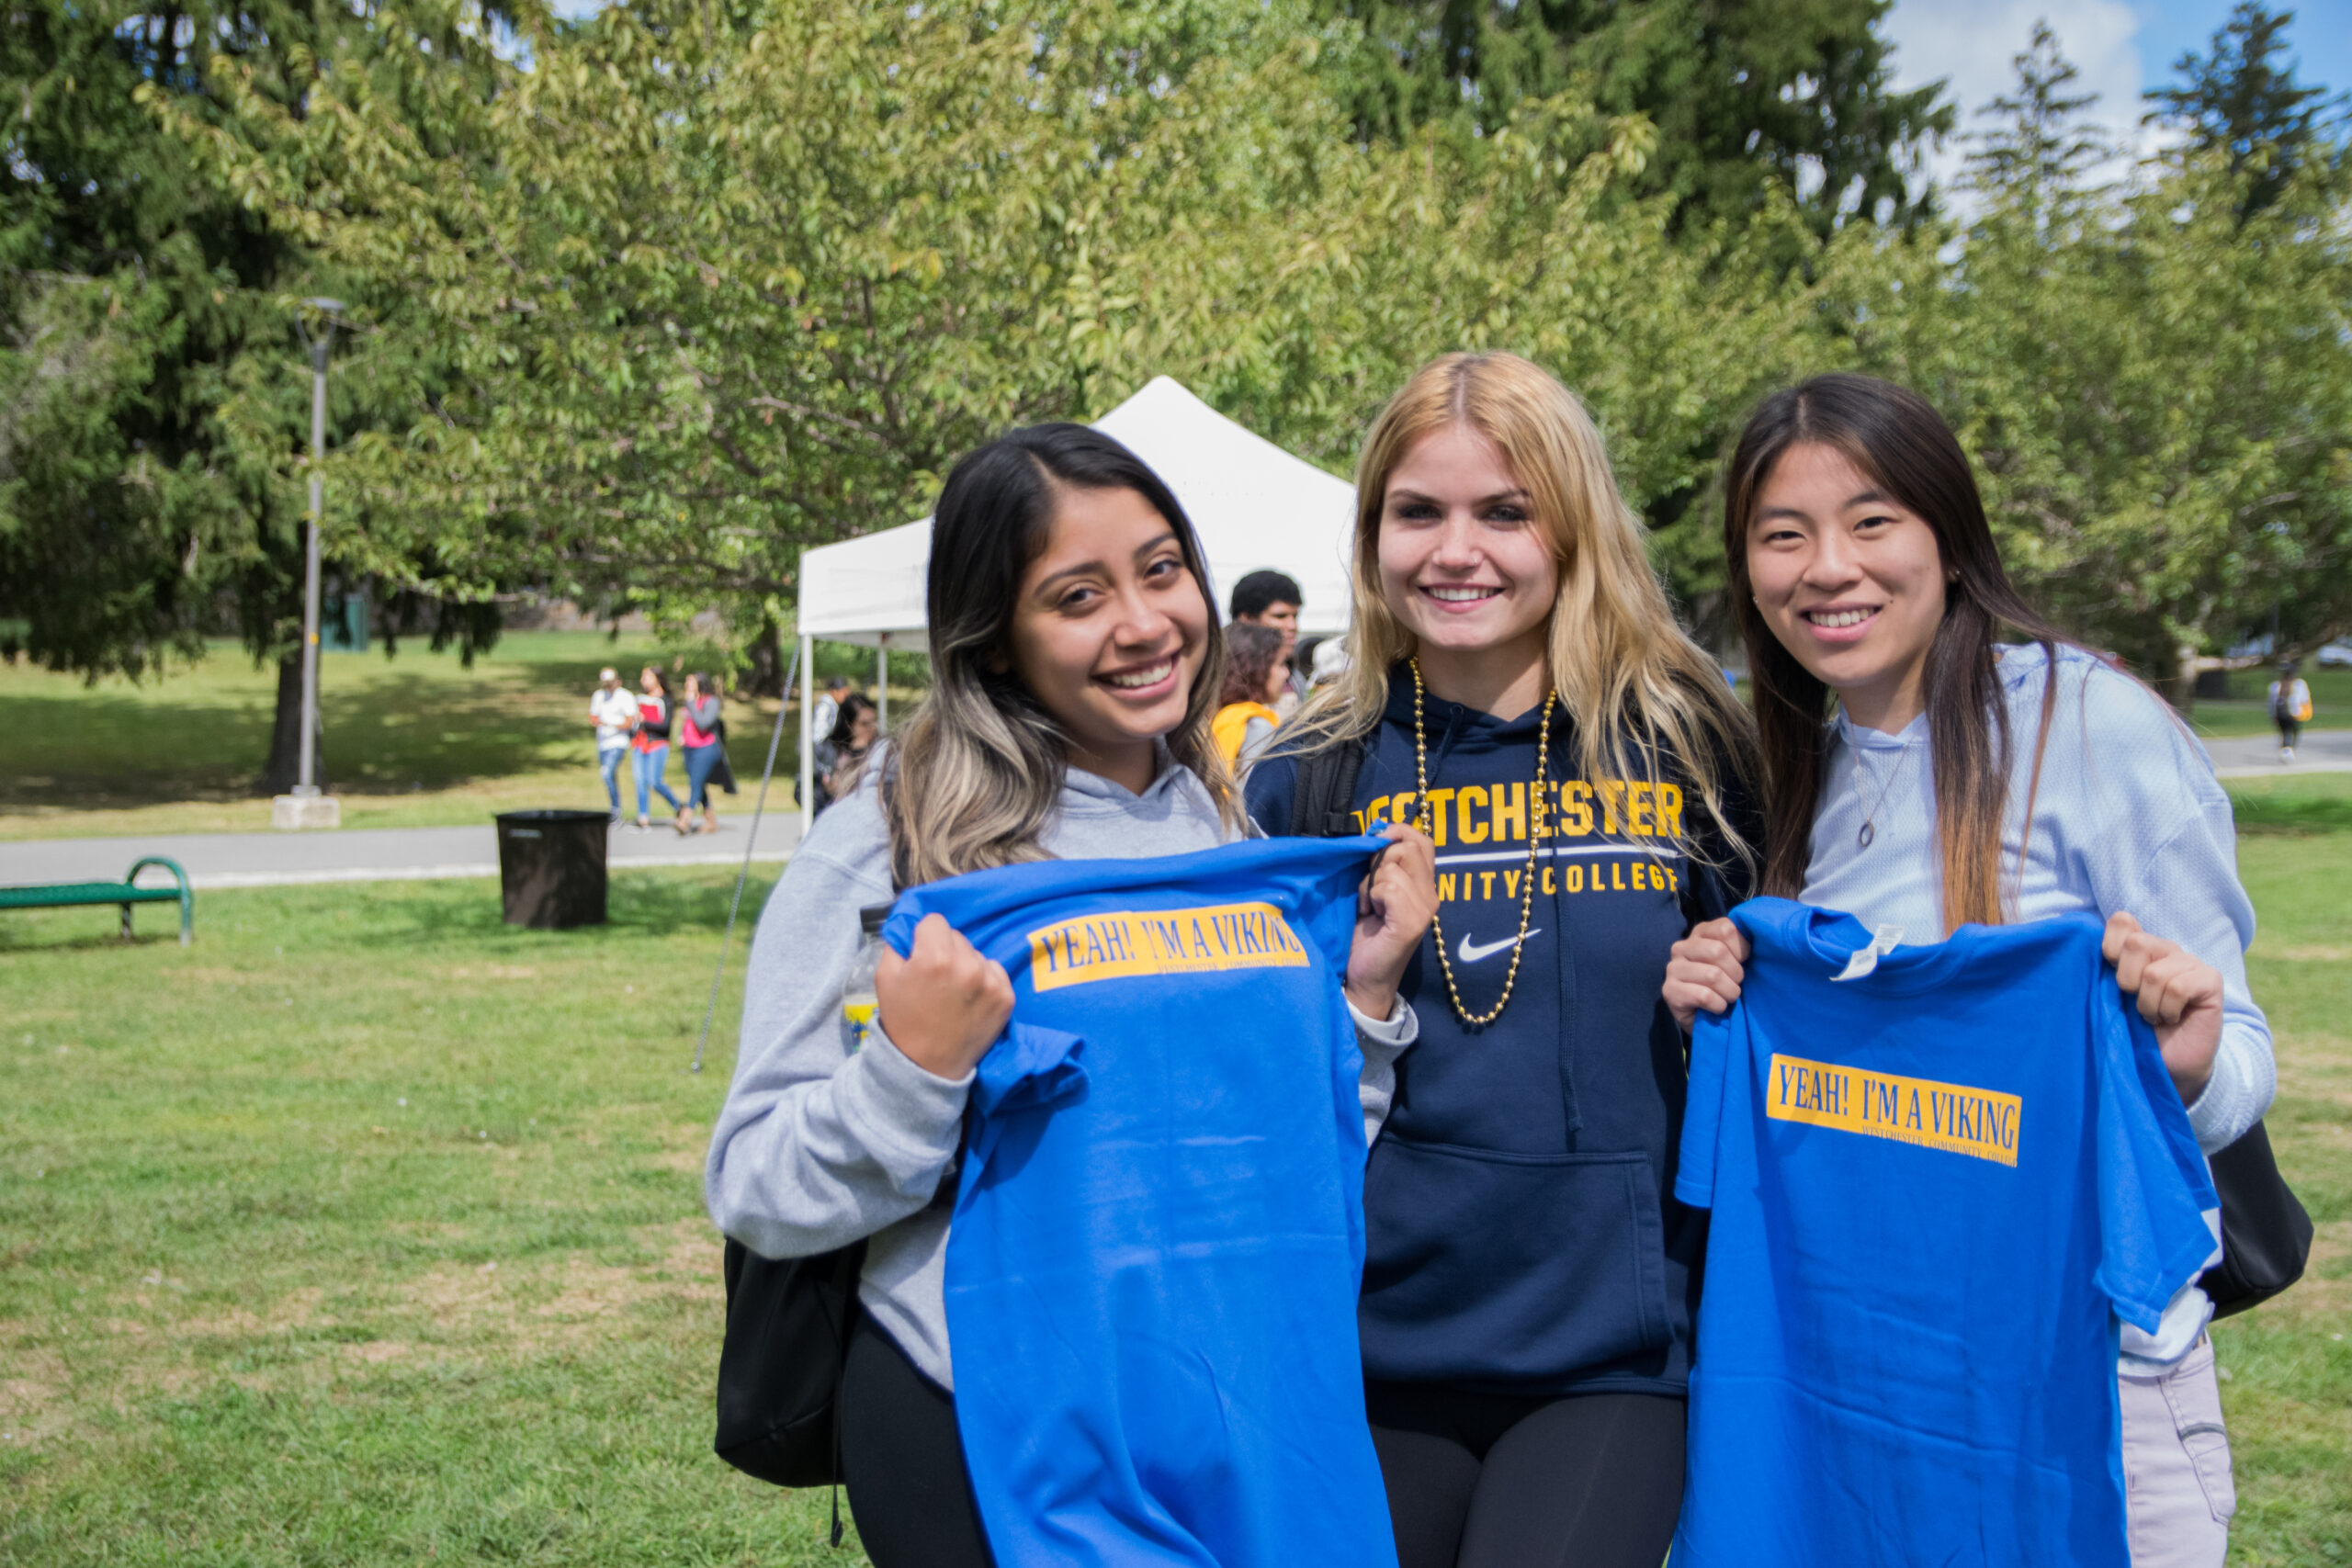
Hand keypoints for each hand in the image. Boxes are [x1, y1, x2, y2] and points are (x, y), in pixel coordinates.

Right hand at [874, 913, 1012, 1080]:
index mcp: (935, 956)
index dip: (924, 937)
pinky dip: (984, 980)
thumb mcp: (885, 977)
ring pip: (976, 954)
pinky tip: (971, 1000)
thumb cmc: (903, 1020)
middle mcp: (968, 964)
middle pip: (957, 936)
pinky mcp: (1007, 997)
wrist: (927, 1066)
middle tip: (937, 979)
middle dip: (946, 950)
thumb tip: (912, 927)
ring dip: (966, 965)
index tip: (921, 956)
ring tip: (954, 993)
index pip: (935, 921)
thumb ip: (897, 944)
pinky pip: (995, 971)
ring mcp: (991, 981)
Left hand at [1345, 825, 1437, 1020]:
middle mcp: (1431, 894)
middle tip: (1369, 888)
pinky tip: (1370, 914)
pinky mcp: (1412, 923)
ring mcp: (1424, 909)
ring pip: (1393, 867)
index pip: (1422, 840)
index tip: (1374, 845)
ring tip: (1369, 906)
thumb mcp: (1373, 890)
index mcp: (1424, 884)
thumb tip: (1376, 832)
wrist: (1362, 977)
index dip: (1397, 832)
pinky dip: (1371, 897)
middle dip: (1378, 859)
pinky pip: (1388, 887)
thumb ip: (1381, 864)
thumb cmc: (1363, 934)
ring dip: (1369, 884)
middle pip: (1407, 846)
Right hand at [1664, 917, 1748, 1033]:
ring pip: (1712, 975)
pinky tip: (1716, 1007)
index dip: (1741, 948)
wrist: (1709, 1020)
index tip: (1743, 962)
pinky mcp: (1669, 991)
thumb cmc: (1727, 984)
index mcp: (1700, 933)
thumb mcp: (1737, 960)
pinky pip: (1703, 996)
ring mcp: (1673, 969)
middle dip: (1736, 973)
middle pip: (1717, 951)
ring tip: (1727, 997)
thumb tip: (1758, 933)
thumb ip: (1742, 944)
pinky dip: (1718, 1005)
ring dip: (1729, 992)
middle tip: (1735, 984)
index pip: (1725, 928)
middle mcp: (1682, 947)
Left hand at [2103, 912, 2223, 1104]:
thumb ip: (2105, 968)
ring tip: (2153, 1017)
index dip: (2109, 948)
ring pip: (2155, 973)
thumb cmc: (2135, 1031)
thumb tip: (2086, 944)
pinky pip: (2178, 988)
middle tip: (2134, 1003)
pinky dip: (2168, 1010)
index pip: (2122, 921)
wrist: (2168, 1064)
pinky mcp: (2210, 979)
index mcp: (2139, 948)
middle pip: (2136, 943)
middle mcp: (2166, 949)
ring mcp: (2190, 962)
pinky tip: (2171, 1019)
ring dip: (2148, 1005)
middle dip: (2127, 981)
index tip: (2111, 978)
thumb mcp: (2112, 998)